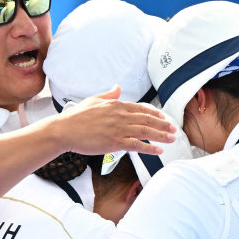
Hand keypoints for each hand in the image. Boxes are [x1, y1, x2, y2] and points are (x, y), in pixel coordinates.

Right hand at [55, 86, 176, 155]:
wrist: (64, 130)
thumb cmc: (76, 117)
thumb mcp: (93, 100)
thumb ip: (108, 94)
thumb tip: (117, 87)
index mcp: (115, 104)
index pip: (140, 108)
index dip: (154, 113)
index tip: (163, 117)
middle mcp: (120, 115)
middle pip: (147, 119)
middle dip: (162, 124)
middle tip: (174, 129)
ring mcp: (118, 129)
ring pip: (146, 131)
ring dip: (161, 135)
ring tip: (171, 138)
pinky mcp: (115, 142)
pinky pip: (137, 145)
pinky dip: (150, 148)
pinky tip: (159, 151)